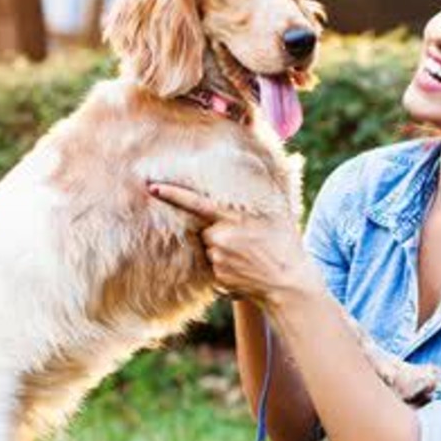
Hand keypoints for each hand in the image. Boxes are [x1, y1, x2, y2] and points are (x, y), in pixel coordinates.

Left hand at [147, 182, 316, 305]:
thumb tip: (277, 156)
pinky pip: (215, 267)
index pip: (196, 203)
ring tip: (248, 256)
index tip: (151, 187)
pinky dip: (226, 267)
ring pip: (211, 248)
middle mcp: (222, 236)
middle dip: (219, 231)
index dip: (172, 194)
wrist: (289, 284)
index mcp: (234, 217)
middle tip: (246, 240)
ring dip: (224, 250)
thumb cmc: (287, 244)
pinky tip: (245, 269)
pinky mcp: (217, 277)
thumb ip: (266, 189)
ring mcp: (218, 258)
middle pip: (206, 229)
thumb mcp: (280, 212)